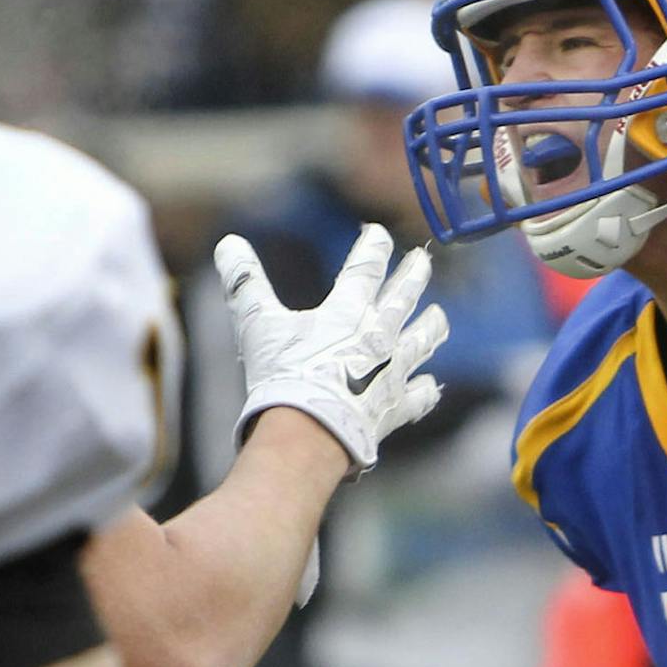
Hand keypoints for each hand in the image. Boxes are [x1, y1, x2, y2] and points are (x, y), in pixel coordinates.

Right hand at [214, 222, 446, 473]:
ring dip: (431, 326)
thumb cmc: (283, 375)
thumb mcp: (256, 324)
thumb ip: (245, 282)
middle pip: (403, 297)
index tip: (378, 234)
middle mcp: (378, 335)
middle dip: (413, 275)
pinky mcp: (395, 407)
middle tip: (423, 260)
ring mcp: (392, 371)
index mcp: (347, 311)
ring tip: (439, 317)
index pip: (366, 267)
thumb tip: (227, 242)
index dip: (372, 247)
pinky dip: (423, 390)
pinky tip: (427, 386)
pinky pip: (418, 397)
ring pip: (421, 341)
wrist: (309, 432)